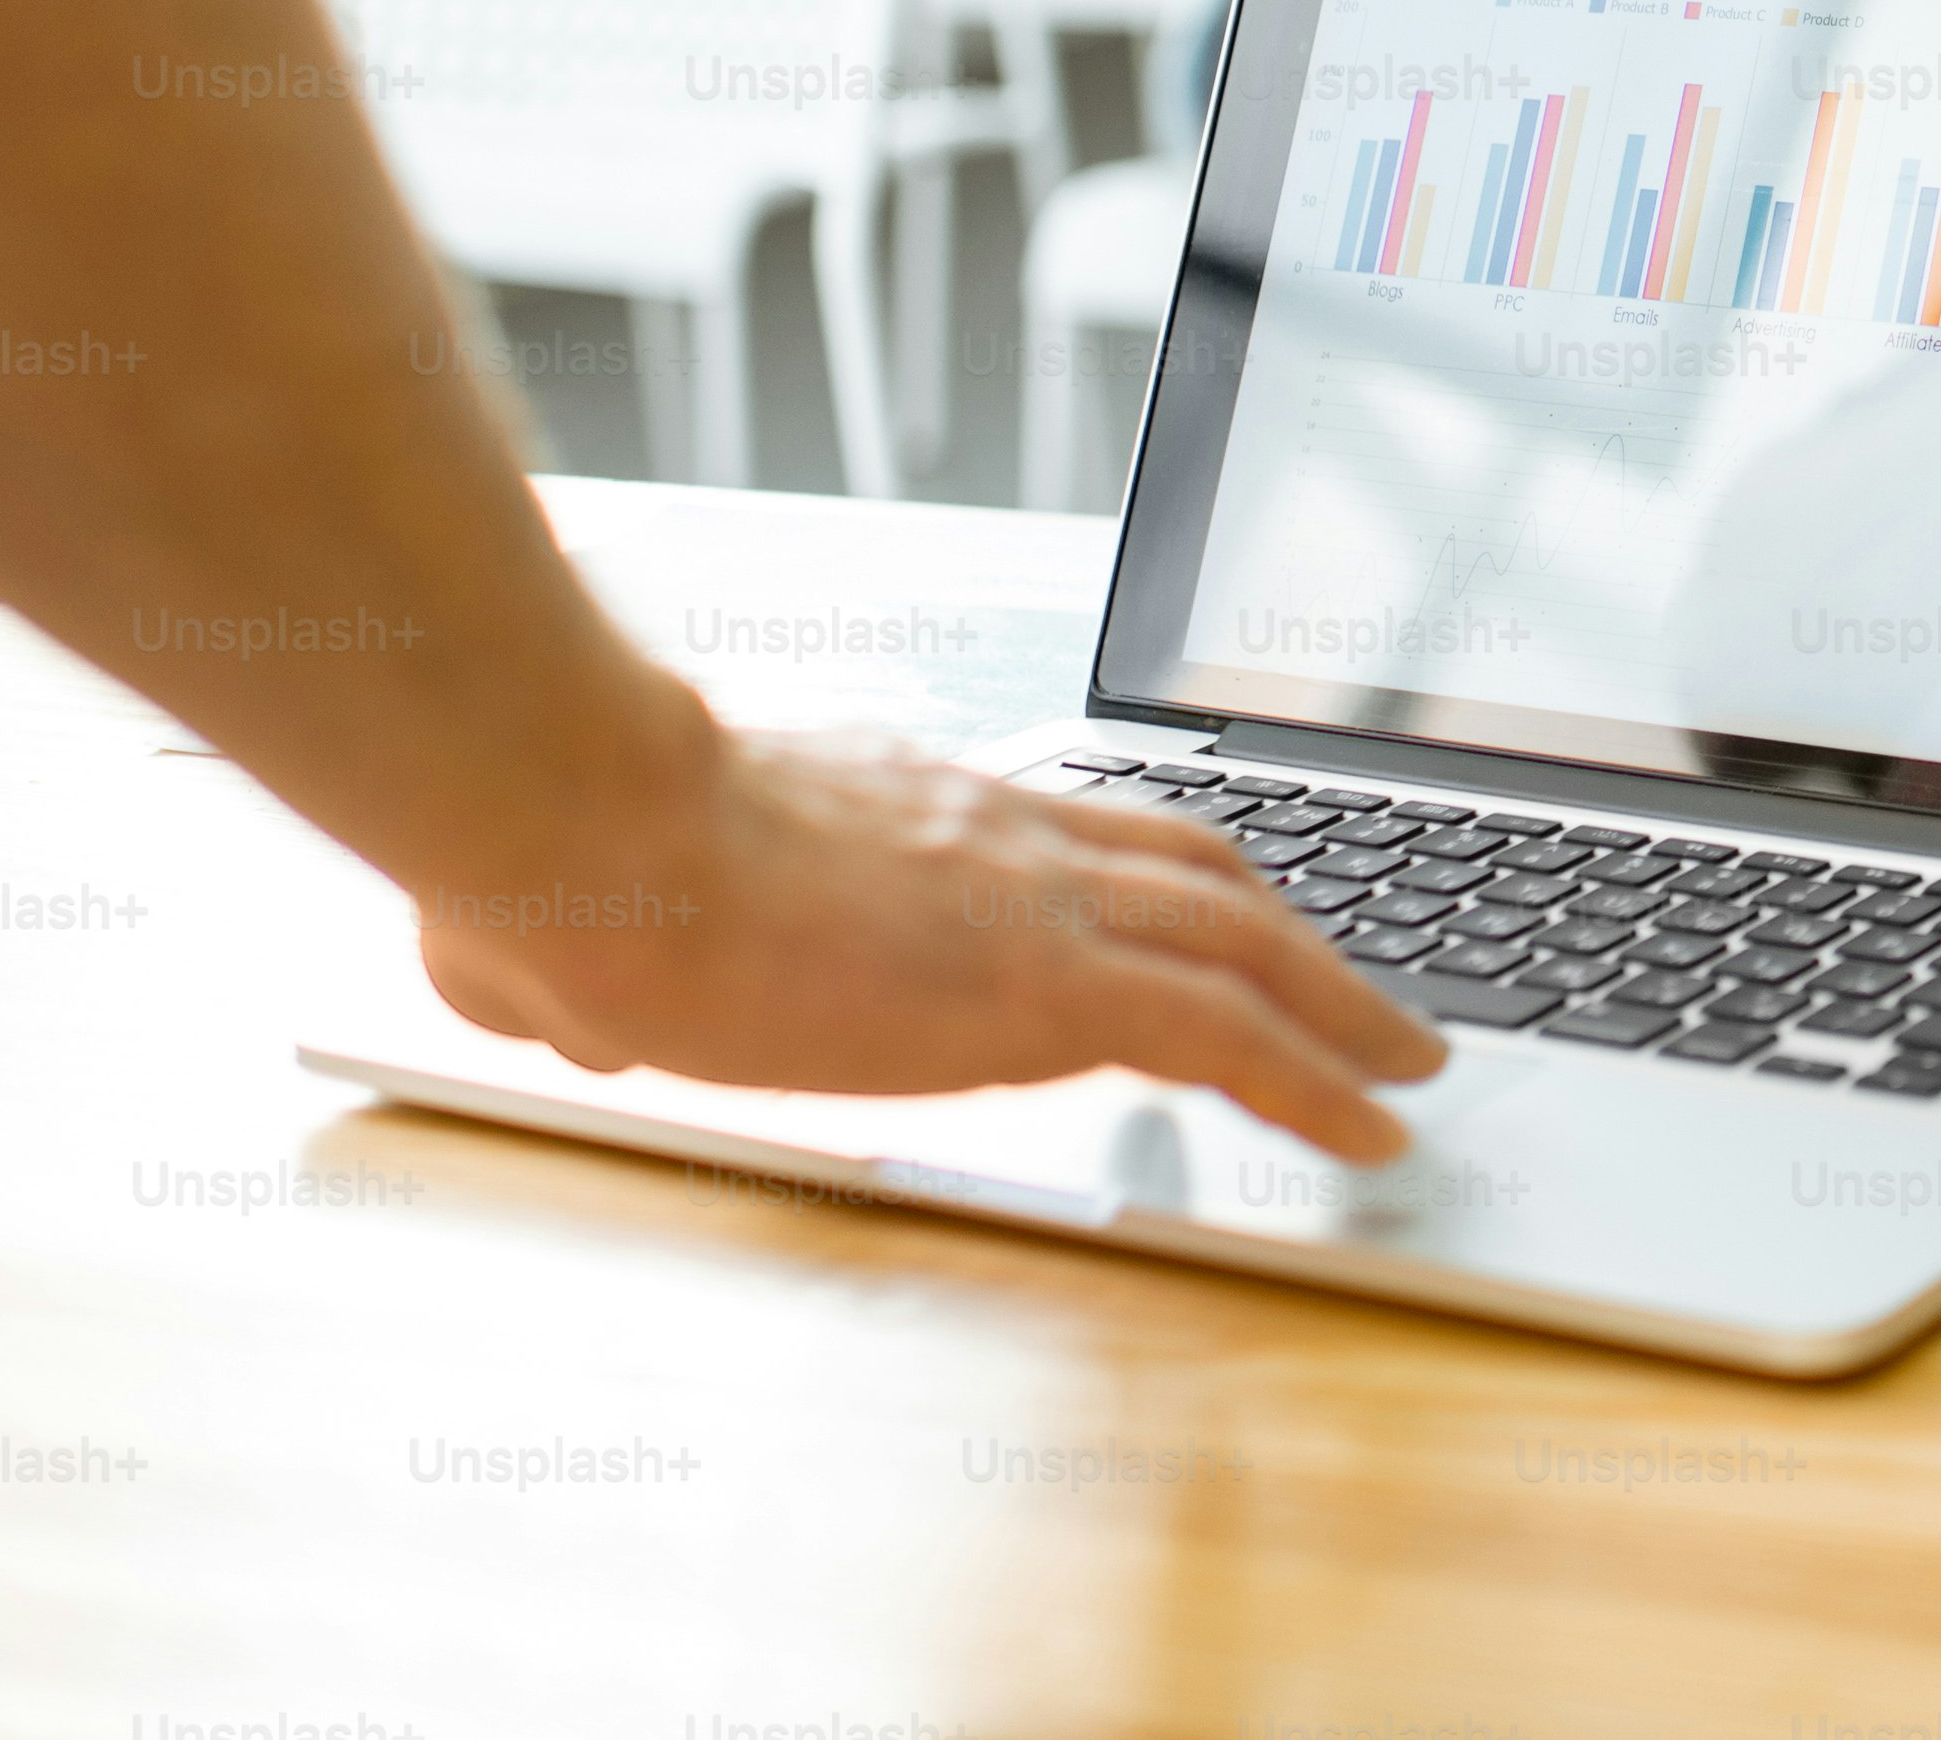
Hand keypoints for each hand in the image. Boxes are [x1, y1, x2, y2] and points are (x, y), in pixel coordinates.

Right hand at [414, 733, 1449, 1161]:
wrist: (581, 829)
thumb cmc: (549, 870)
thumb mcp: (563, 922)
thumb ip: (567, 962)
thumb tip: (531, 1002)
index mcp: (901, 812)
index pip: (1076, 835)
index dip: (1162, 879)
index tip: (1210, 922)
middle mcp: (996, 835)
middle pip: (1203, 871)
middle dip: (1299, 935)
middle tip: (1367, 993)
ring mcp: (1034, 900)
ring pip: (1250, 940)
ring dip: (1345, 1006)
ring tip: (1410, 1066)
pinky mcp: (1047, 981)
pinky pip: (1231, 1030)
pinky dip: (1319, 1077)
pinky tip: (1373, 1128)